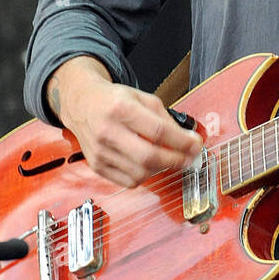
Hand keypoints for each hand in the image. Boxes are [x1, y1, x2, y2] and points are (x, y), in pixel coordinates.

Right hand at [48, 59, 202, 186]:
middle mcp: (108, 131)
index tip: (196, 145)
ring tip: (167, 158)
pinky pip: (129, 181)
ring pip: (141, 172)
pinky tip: (148, 164)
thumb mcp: (143, 98)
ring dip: (161, 168)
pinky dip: (145, 176)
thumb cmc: (114, 101)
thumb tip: (188, 141)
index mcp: (121, 109)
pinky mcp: (97, 166)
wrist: (82, 104)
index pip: (158, 131)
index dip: (182, 142)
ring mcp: (100, 152)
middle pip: (149, 156)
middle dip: (176, 160)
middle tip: (189, 158)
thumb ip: (166, 119)